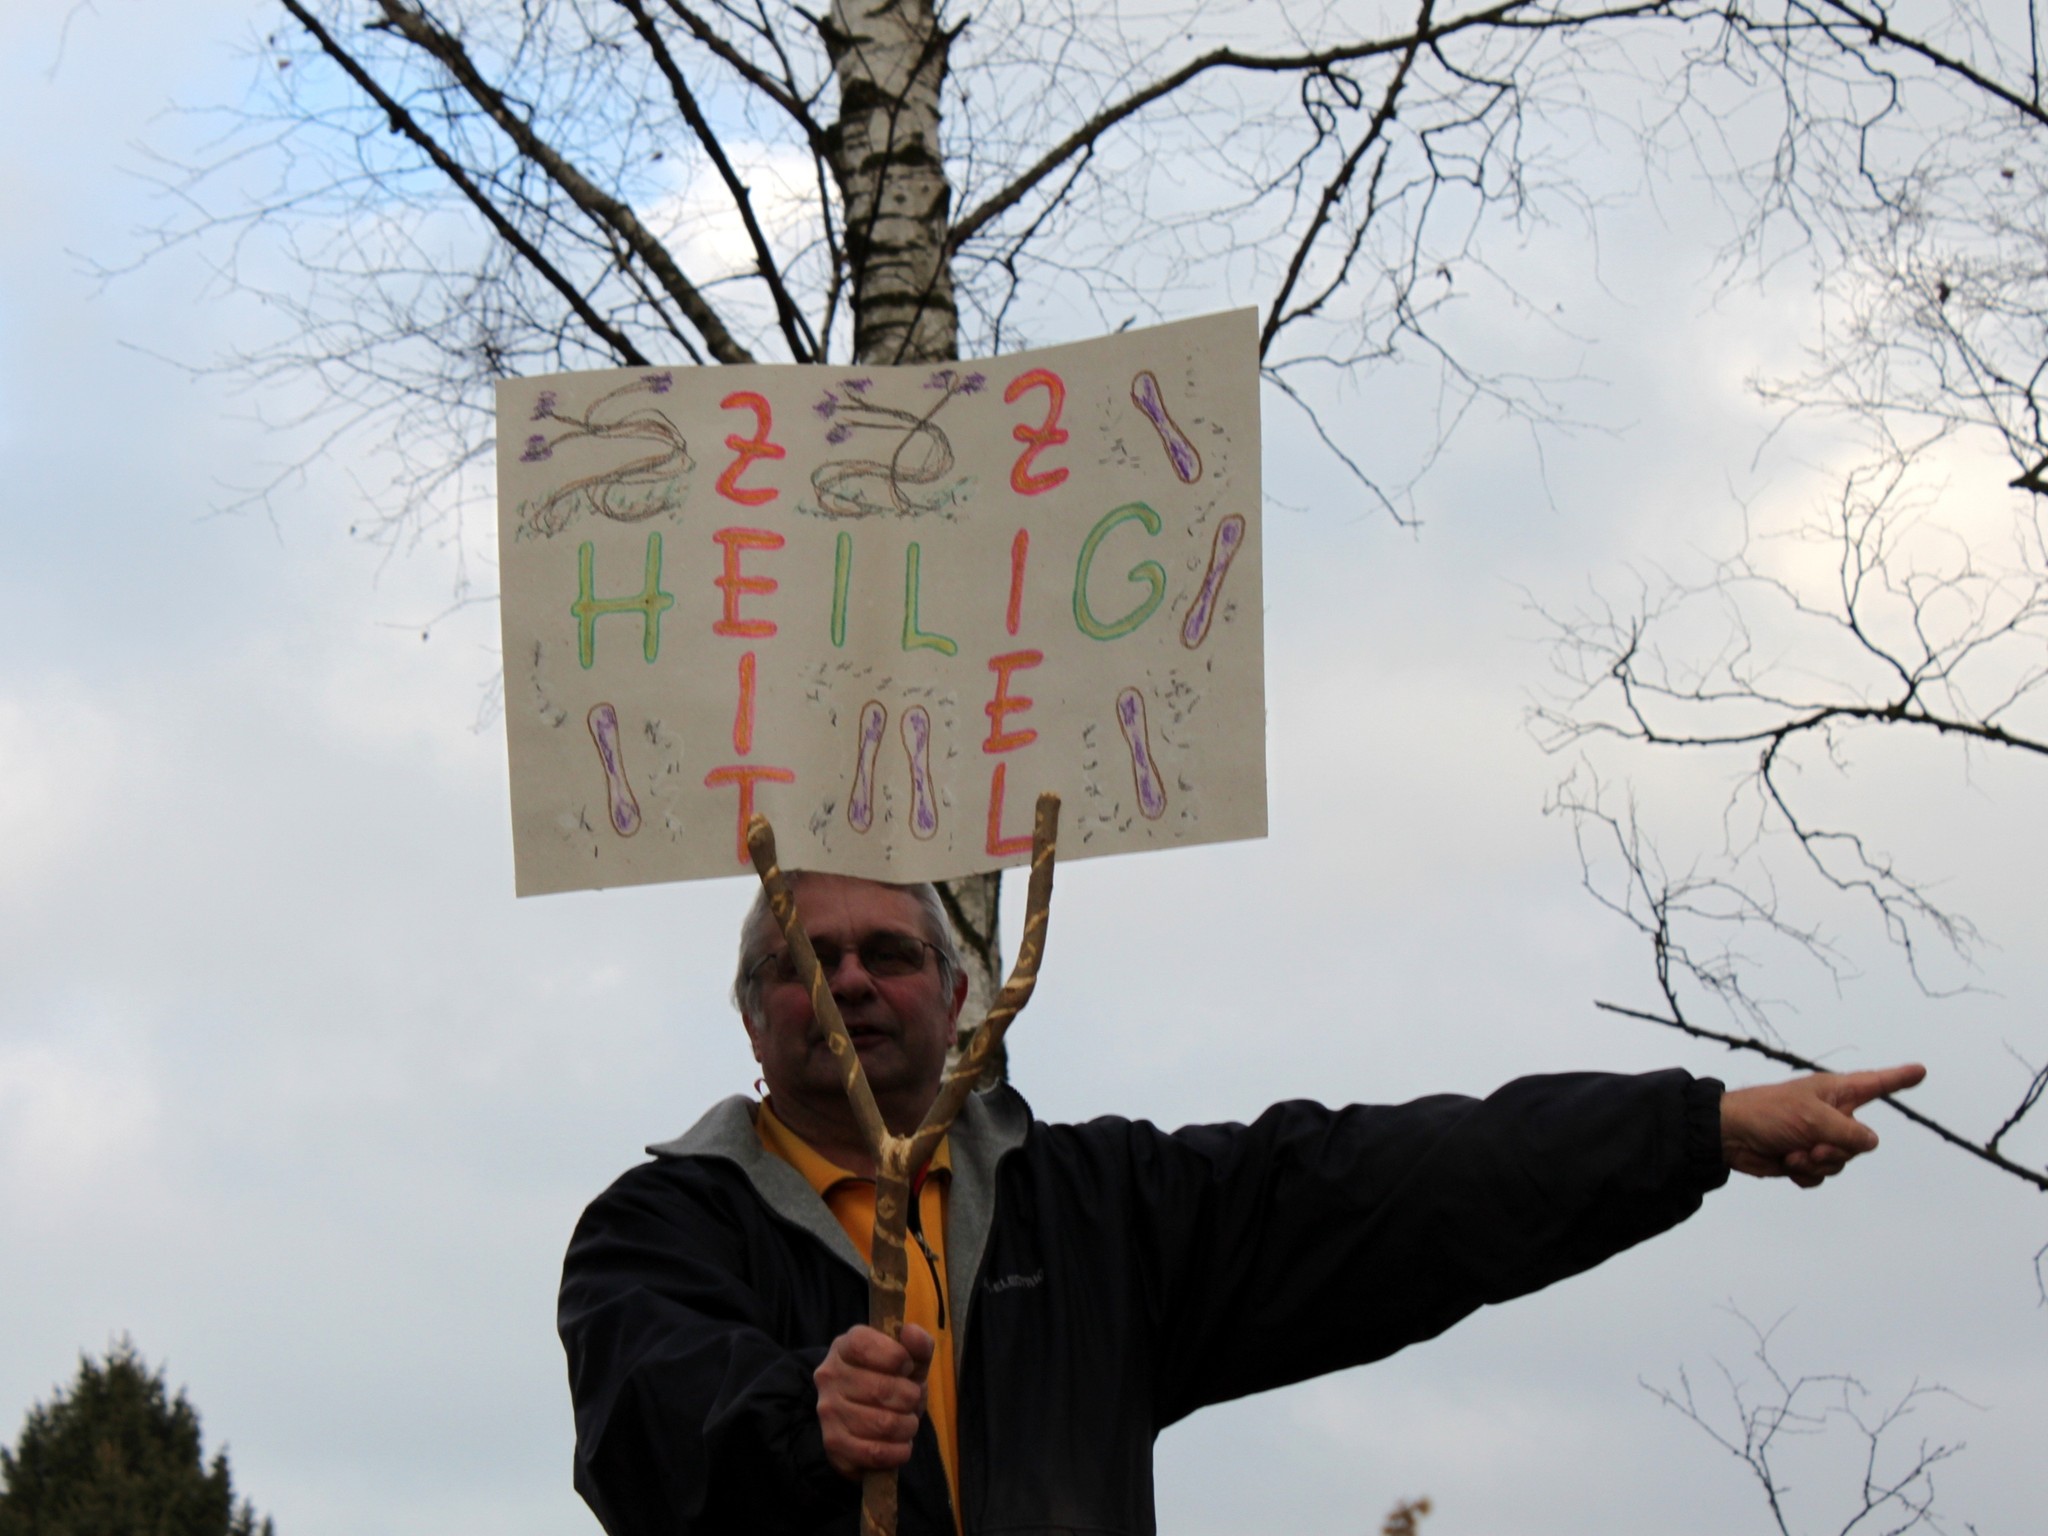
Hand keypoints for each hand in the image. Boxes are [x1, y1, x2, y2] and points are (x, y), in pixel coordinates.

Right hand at [814, 1323, 933, 1478]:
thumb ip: (917, 1345)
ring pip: (882, 1424)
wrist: (866, 1422)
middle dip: (910, 1398)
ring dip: (907, 1426)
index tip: (907, 1366)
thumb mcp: (909, 1360)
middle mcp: (829, 1377)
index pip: (864, 1345)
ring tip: (907, 1422)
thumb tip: (911, 1333)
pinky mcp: (833, 1445)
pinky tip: (900, 1444)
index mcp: (844, 1347)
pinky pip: (876, 1453)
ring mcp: (828, 1412)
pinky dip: (899, 1451)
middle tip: (911, 1400)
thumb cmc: (891, 1382)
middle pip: (880, 1389)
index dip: (896, 1356)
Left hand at [1720, 1064, 1925, 1186]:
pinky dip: (1806, 1174)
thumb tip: (1870, 1142)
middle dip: (1836, 1150)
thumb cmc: (1768, 1113)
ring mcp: (1818, 1137)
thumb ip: (1849, 1132)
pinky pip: (1821, 1175)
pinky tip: (1787, 1163)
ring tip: (1793, 1153)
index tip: (1920, 1070)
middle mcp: (1831, 1114)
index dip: (1899, 1078)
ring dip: (1817, 1163)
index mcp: (1835, 1092)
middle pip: (1860, 1142)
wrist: (1730, 1136)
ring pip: (1841, 1162)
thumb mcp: (1813, 1118)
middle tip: (1810, 1145)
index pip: (1876, 1084)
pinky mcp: (1804, 1158)